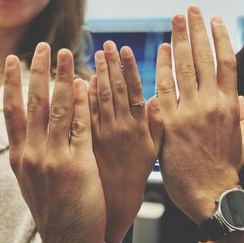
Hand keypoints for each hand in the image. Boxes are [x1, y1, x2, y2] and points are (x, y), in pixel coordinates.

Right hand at [4, 43, 106, 242]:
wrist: (69, 240)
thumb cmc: (55, 208)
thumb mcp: (34, 179)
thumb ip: (33, 152)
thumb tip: (34, 126)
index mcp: (20, 156)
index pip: (12, 111)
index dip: (12, 83)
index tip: (13, 60)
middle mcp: (33, 154)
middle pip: (35, 103)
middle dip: (39, 71)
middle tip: (43, 46)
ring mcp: (54, 159)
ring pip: (58, 109)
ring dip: (63, 78)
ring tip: (67, 55)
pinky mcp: (78, 165)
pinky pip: (81, 127)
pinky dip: (82, 104)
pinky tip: (85, 84)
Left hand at [88, 41, 162, 242]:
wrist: (116, 198)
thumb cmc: (138, 175)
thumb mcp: (155, 151)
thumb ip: (157, 124)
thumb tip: (158, 98)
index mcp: (138, 128)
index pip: (134, 92)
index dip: (130, 69)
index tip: (125, 50)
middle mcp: (120, 127)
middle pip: (116, 90)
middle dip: (112, 65)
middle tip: (108, 44)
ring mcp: (102, 133)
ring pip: (101, 98)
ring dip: (99, 74)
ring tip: (97, 54)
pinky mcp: (88, 140)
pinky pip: (86, 114)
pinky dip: (86, 96)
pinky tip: (84, 80)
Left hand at [155, 6, 241, 223]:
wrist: (208, 192)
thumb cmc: (226, 167)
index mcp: (230, 106)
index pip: (226, 63)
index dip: (220, 38)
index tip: (215, 20)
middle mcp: (210, 104)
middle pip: (203, 59)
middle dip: (196, 30)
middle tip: (191, 9)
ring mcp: (189, 113)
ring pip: (183, 69)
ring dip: (178, 41)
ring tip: (175, 20)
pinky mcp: (169, 124)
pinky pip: (163, 89)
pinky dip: (161, 68)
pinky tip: (159, 51)